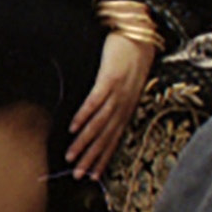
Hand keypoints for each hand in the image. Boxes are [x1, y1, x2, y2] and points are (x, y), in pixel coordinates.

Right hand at [66, 34, 152, 180]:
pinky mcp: (110, 79)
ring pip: (100, 124)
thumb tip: (97, 117)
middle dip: (91, 158)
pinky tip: (73, 127)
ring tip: (71, 156)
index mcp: (127, 109)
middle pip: (106, 137)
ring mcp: (118, 93)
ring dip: (85, 142)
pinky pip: (96, 101)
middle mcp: (124, 105)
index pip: (114, 140)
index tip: (92, 176)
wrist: (140, 35)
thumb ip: (113, 101)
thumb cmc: (130, 59)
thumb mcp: (125, 85)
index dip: (103, 159)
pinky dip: (84, 115)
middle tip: (78, 176)